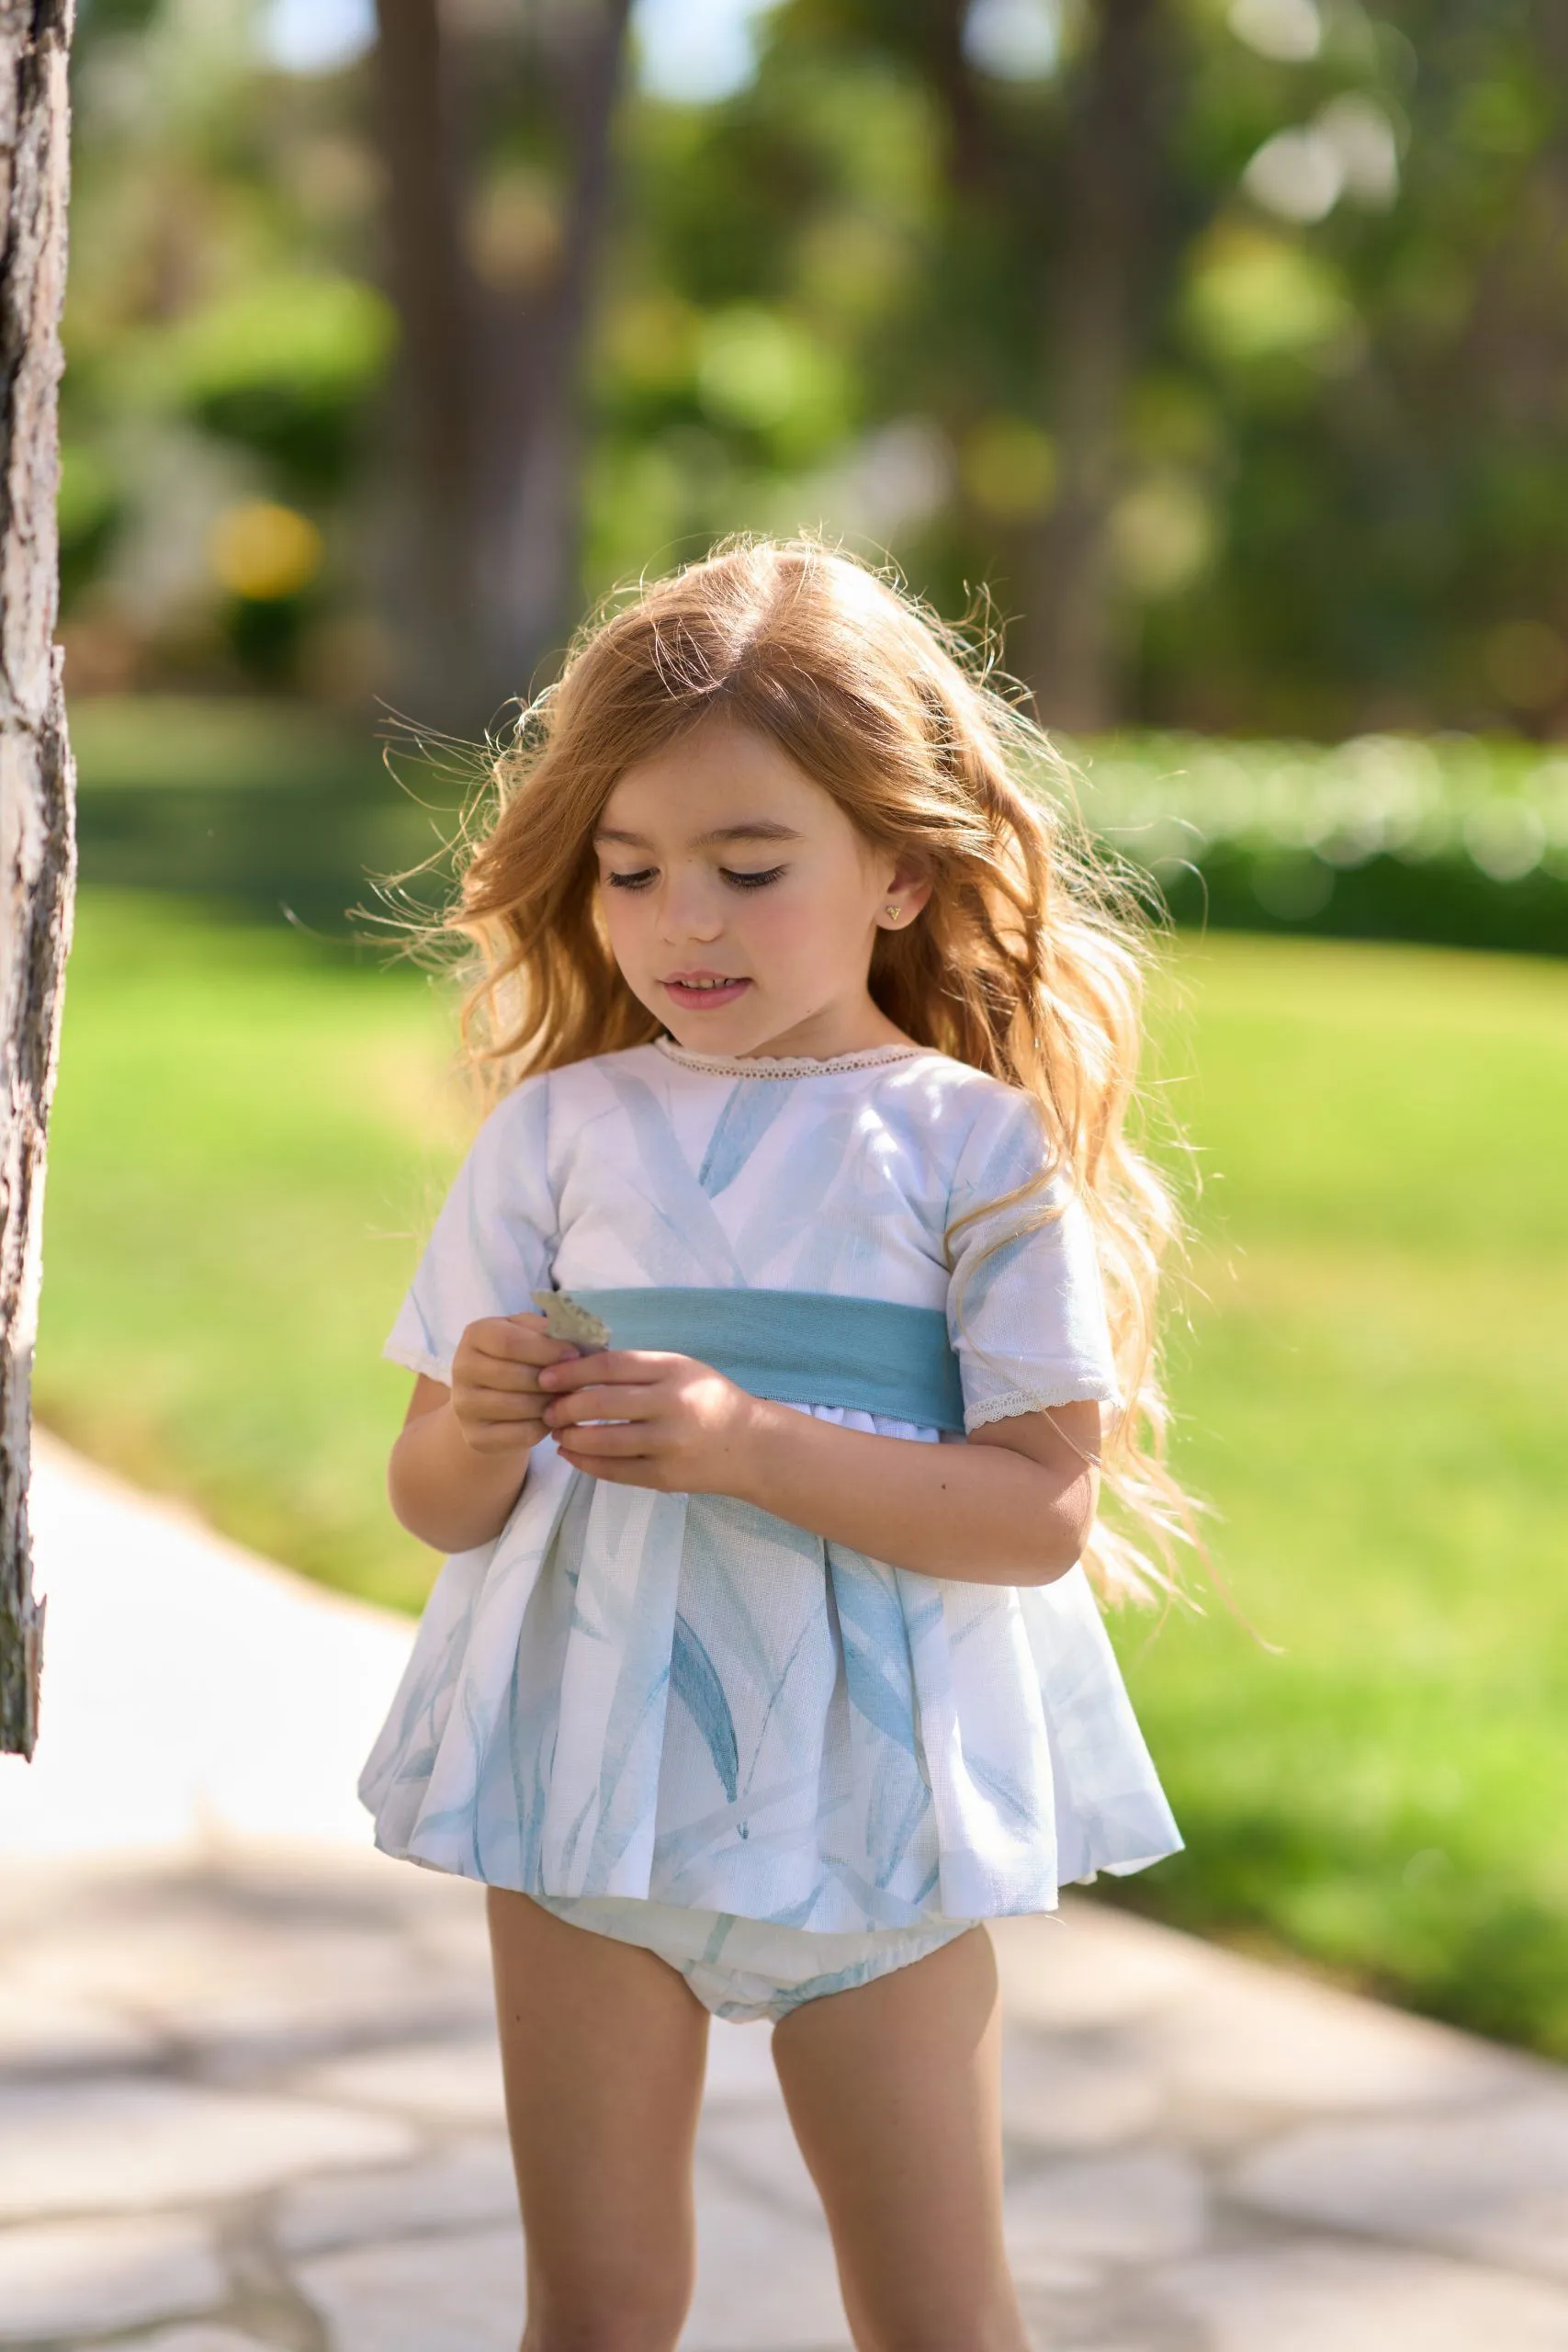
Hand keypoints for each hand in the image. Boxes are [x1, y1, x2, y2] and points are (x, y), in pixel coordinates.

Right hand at [449, 1313, 583, 1456]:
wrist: (492, 1400)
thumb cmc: (518, 1357)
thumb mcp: (528, 1333)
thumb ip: (547, 1331)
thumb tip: (577, 1339)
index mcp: (475, 1334)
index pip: (510, 1342)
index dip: (547, 1350)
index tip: (574, 1355)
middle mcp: (462, 1368)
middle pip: (517, 1376)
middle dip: (554, 1379)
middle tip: (576, 1381)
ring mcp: (465, 1406)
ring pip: (522, 1406)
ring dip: (552, 1403)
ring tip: (565, 1397)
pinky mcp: (476, 1436)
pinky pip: (523, 1433)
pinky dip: (544, 1426)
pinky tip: (550, 1417)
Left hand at [537, 1348, 764, 1494]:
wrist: (751, 1447)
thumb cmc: (709, 1400)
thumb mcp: (682, 1369)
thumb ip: (638, 1368)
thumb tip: (576, 1366)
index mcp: (673, 1370)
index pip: (609, 1366)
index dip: (571, 1371)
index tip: (546, 1377)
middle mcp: (671, 1405)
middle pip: (601, 1403)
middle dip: (564, 1407)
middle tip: (547, 1410)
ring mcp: (668, 1444)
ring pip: (603, 1441)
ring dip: (571, 1438)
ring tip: (558, 1434)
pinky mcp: (664, 1477)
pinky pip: (614, 1471)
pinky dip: (586, 1464)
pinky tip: (572, 1456)